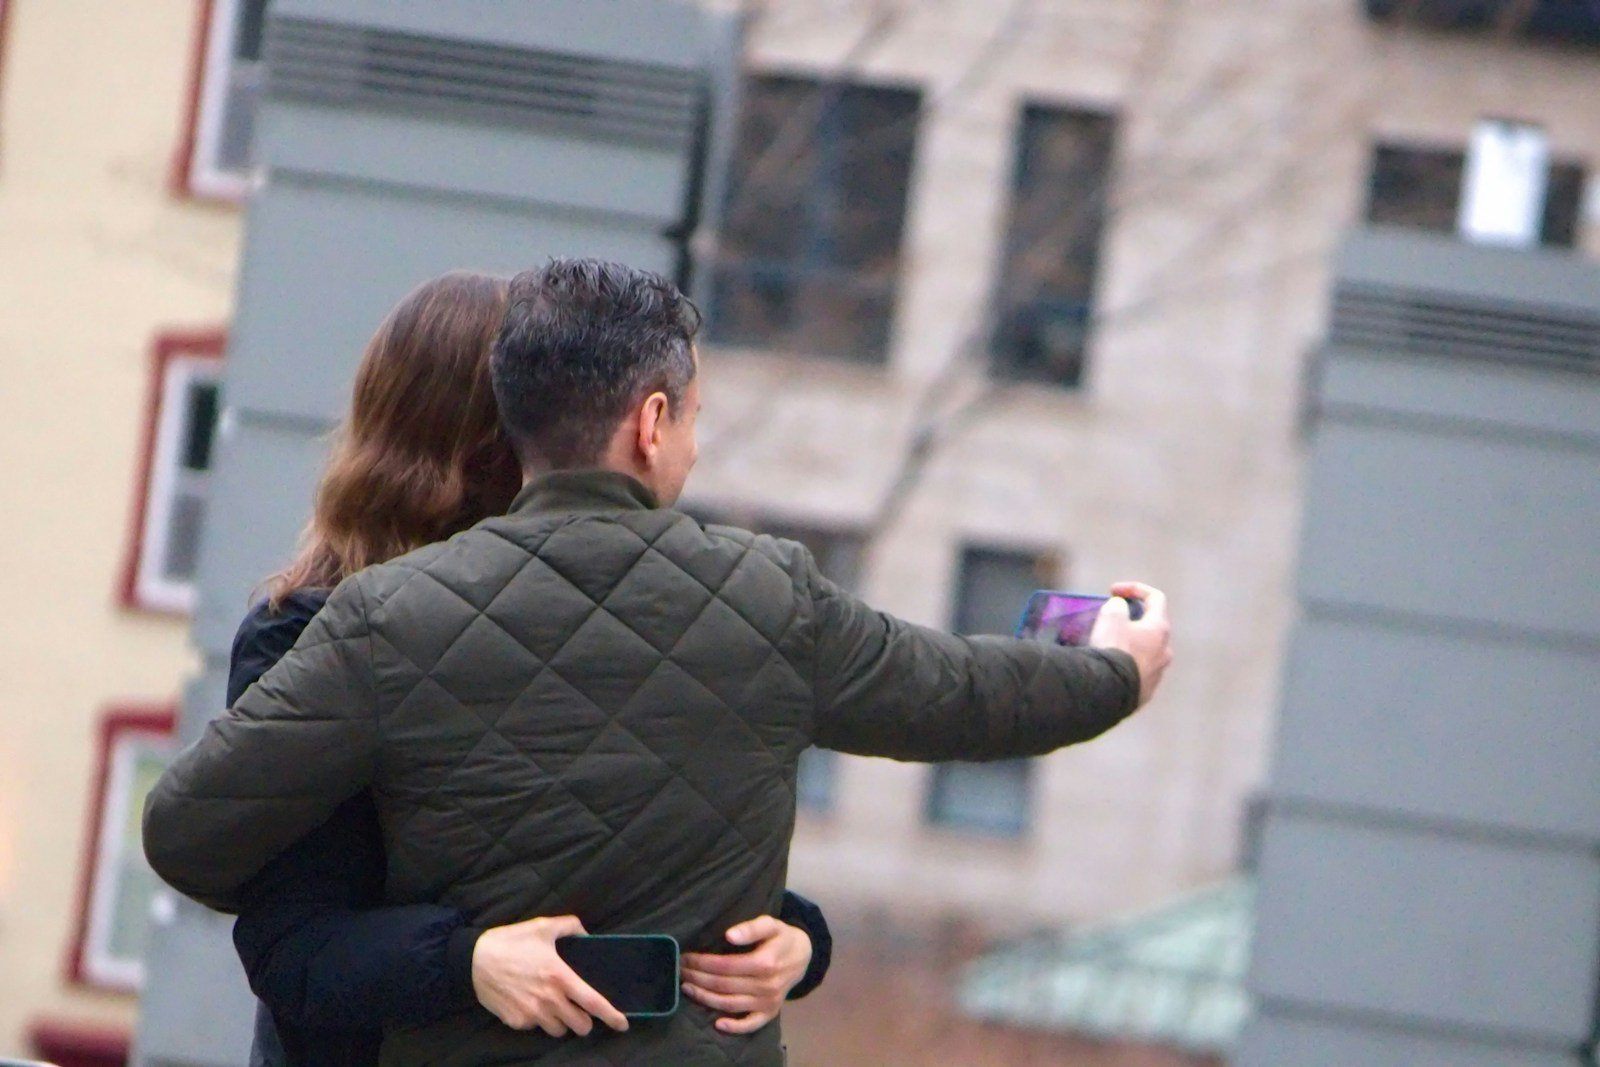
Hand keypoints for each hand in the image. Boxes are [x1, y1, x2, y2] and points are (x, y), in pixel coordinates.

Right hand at [471, 915, 628, 1036]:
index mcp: (560, 977)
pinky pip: (535, 1028)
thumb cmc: (510, 941)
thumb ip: (570, 927)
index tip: (623, 1024)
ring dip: (562, 1021)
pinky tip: (530, 1003)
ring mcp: (531, 1014)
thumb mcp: (543, 926)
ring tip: (554, 1005)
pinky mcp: (516, 1022)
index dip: (611, 1016)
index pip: (593, 1003)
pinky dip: (538, 1020)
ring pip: (559, 1030)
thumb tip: (586, 935)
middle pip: (579, 1025)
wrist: (473, 960)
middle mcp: (549, 1000)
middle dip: (584, 1019)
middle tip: (578, 1008)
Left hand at [681, 916, 812, 1034]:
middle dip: (697, 978)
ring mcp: (768, 1002)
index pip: (724, 966)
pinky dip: (734, 1027)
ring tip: (686, 988)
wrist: (804, 956)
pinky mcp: (770, 1013)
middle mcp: (766, 985)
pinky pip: (750, 1024)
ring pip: (729, 1004)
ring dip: (704, 998)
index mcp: (765, 963)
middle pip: (723, 985)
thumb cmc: (782, 937)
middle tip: (680, 970)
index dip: (702, 962)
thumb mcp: (771, 924)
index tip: (686, 957)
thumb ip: (751, 928)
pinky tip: (717, 1024)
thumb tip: (729, 936)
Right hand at [1089, 581, 1171, 706]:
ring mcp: (1157, 674)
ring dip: (1129, 646)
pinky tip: (1108, 669)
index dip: (1135, 588)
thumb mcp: (1111, 616)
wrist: (1109, 691)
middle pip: (1151, 628)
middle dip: (1132, 621)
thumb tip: (1120, 610)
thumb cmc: (1113, 648)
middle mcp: (1164, 651)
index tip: (1113, 592)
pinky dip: (1125, 666)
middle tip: (1112, 621)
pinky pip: (1136, 673)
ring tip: (1108, 647)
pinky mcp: (1145, 692)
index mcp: (1159, 629)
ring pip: (1145, 653)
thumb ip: (1118, 606)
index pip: (1156, 598)